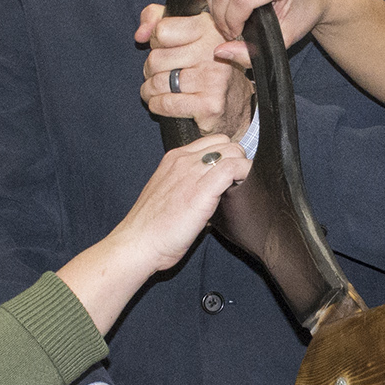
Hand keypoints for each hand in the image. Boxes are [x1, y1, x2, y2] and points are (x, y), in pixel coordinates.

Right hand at [104, 133, 250, 278]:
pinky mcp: (202, 188)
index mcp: (173, 159)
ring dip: (243, 167)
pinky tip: (244, 190)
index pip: (211, 141)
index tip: (231, 173)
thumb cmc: (152, 228)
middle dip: (238, 160)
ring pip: (233, 151)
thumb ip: (188, 185)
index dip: (226, 155)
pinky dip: (246, 174)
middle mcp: (183, 160)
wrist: (138, 243)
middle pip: (226, 143)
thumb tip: (211, 192)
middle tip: (239, 182)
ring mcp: (192, 172)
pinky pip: (234, 167)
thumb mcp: (168, 194)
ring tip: (241, 188)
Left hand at [136, 3, 252, 137]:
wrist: (234, 101)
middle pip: (155, 59)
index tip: (165, 49)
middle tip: (162, 73)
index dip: (155, 43)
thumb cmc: (203, 64)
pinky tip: (163, 102)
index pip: (161, 31)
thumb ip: (155, 19)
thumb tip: (140, 35)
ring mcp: (214, 78)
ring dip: (151, 90)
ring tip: (160, 89)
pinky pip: (165, 104)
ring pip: (157, 83)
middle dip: (151, 70)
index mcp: (208, 27)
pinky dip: (157, 105)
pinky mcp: (210, 105)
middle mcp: (214, 50)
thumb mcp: (183, 31)